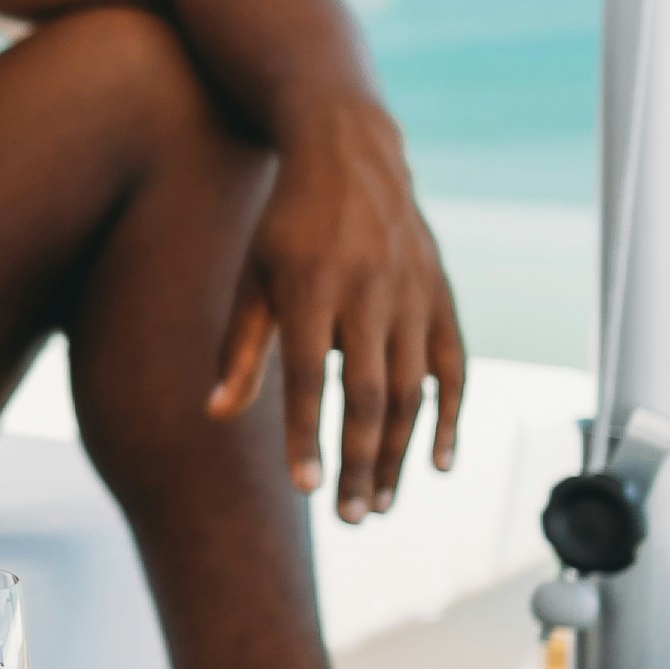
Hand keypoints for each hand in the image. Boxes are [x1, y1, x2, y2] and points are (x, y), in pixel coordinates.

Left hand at [210, 105, 465, 519]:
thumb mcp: (252, 277)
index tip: (305, 488)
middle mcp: (369, 291)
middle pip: (370, 394)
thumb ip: (240, 349)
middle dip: (359, 460)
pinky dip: (449, 416)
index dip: (308, 434)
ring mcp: (413, 294)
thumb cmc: (286, 224)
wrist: (350, 151)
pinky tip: (438, 462)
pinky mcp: (441, 294)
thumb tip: (214, 415)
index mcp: (312, 286)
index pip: (310, 375)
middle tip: (348, 516)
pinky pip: (454, 366)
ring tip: (377, 503)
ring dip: (398, 452)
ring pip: (414, 389)